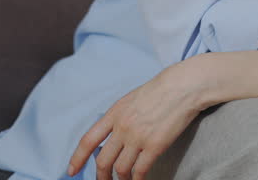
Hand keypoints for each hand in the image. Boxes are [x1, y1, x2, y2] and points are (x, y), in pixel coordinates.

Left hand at [67, 62, 204, 179]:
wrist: (185, 86)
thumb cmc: (162, 89)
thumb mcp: (132, 98)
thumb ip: (120, 116)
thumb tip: (113, 134)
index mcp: (115, 113)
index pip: (88, 140)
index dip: (77, 158)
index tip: (72, 170)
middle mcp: (123, 127)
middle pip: (102, 160)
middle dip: (100, 176)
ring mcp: (138, 137)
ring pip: (120, 168)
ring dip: (120, 179)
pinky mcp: (155, 145)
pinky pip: (140, 170)